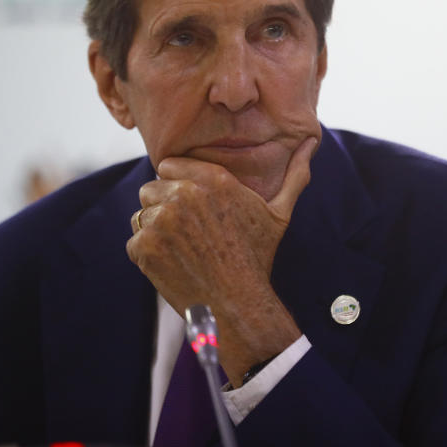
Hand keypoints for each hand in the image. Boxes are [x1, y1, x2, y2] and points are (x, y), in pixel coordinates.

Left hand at [127, 136, 317, 384]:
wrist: (237, 305)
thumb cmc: (257, 257)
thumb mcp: (279, 213)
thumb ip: (295, 174)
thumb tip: (312, 140)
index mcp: (213, 179)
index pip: (168, 164)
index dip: (177, 184)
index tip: (191, 206)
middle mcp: (184, 194)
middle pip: (152, 187)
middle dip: (164, 206)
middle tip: (188, 233)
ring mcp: (161, 221)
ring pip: (141, 213)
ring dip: (154, 229)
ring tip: (181, 249)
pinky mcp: (144, 246)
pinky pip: (134, 239)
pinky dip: (147, 253)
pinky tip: (171, 263)